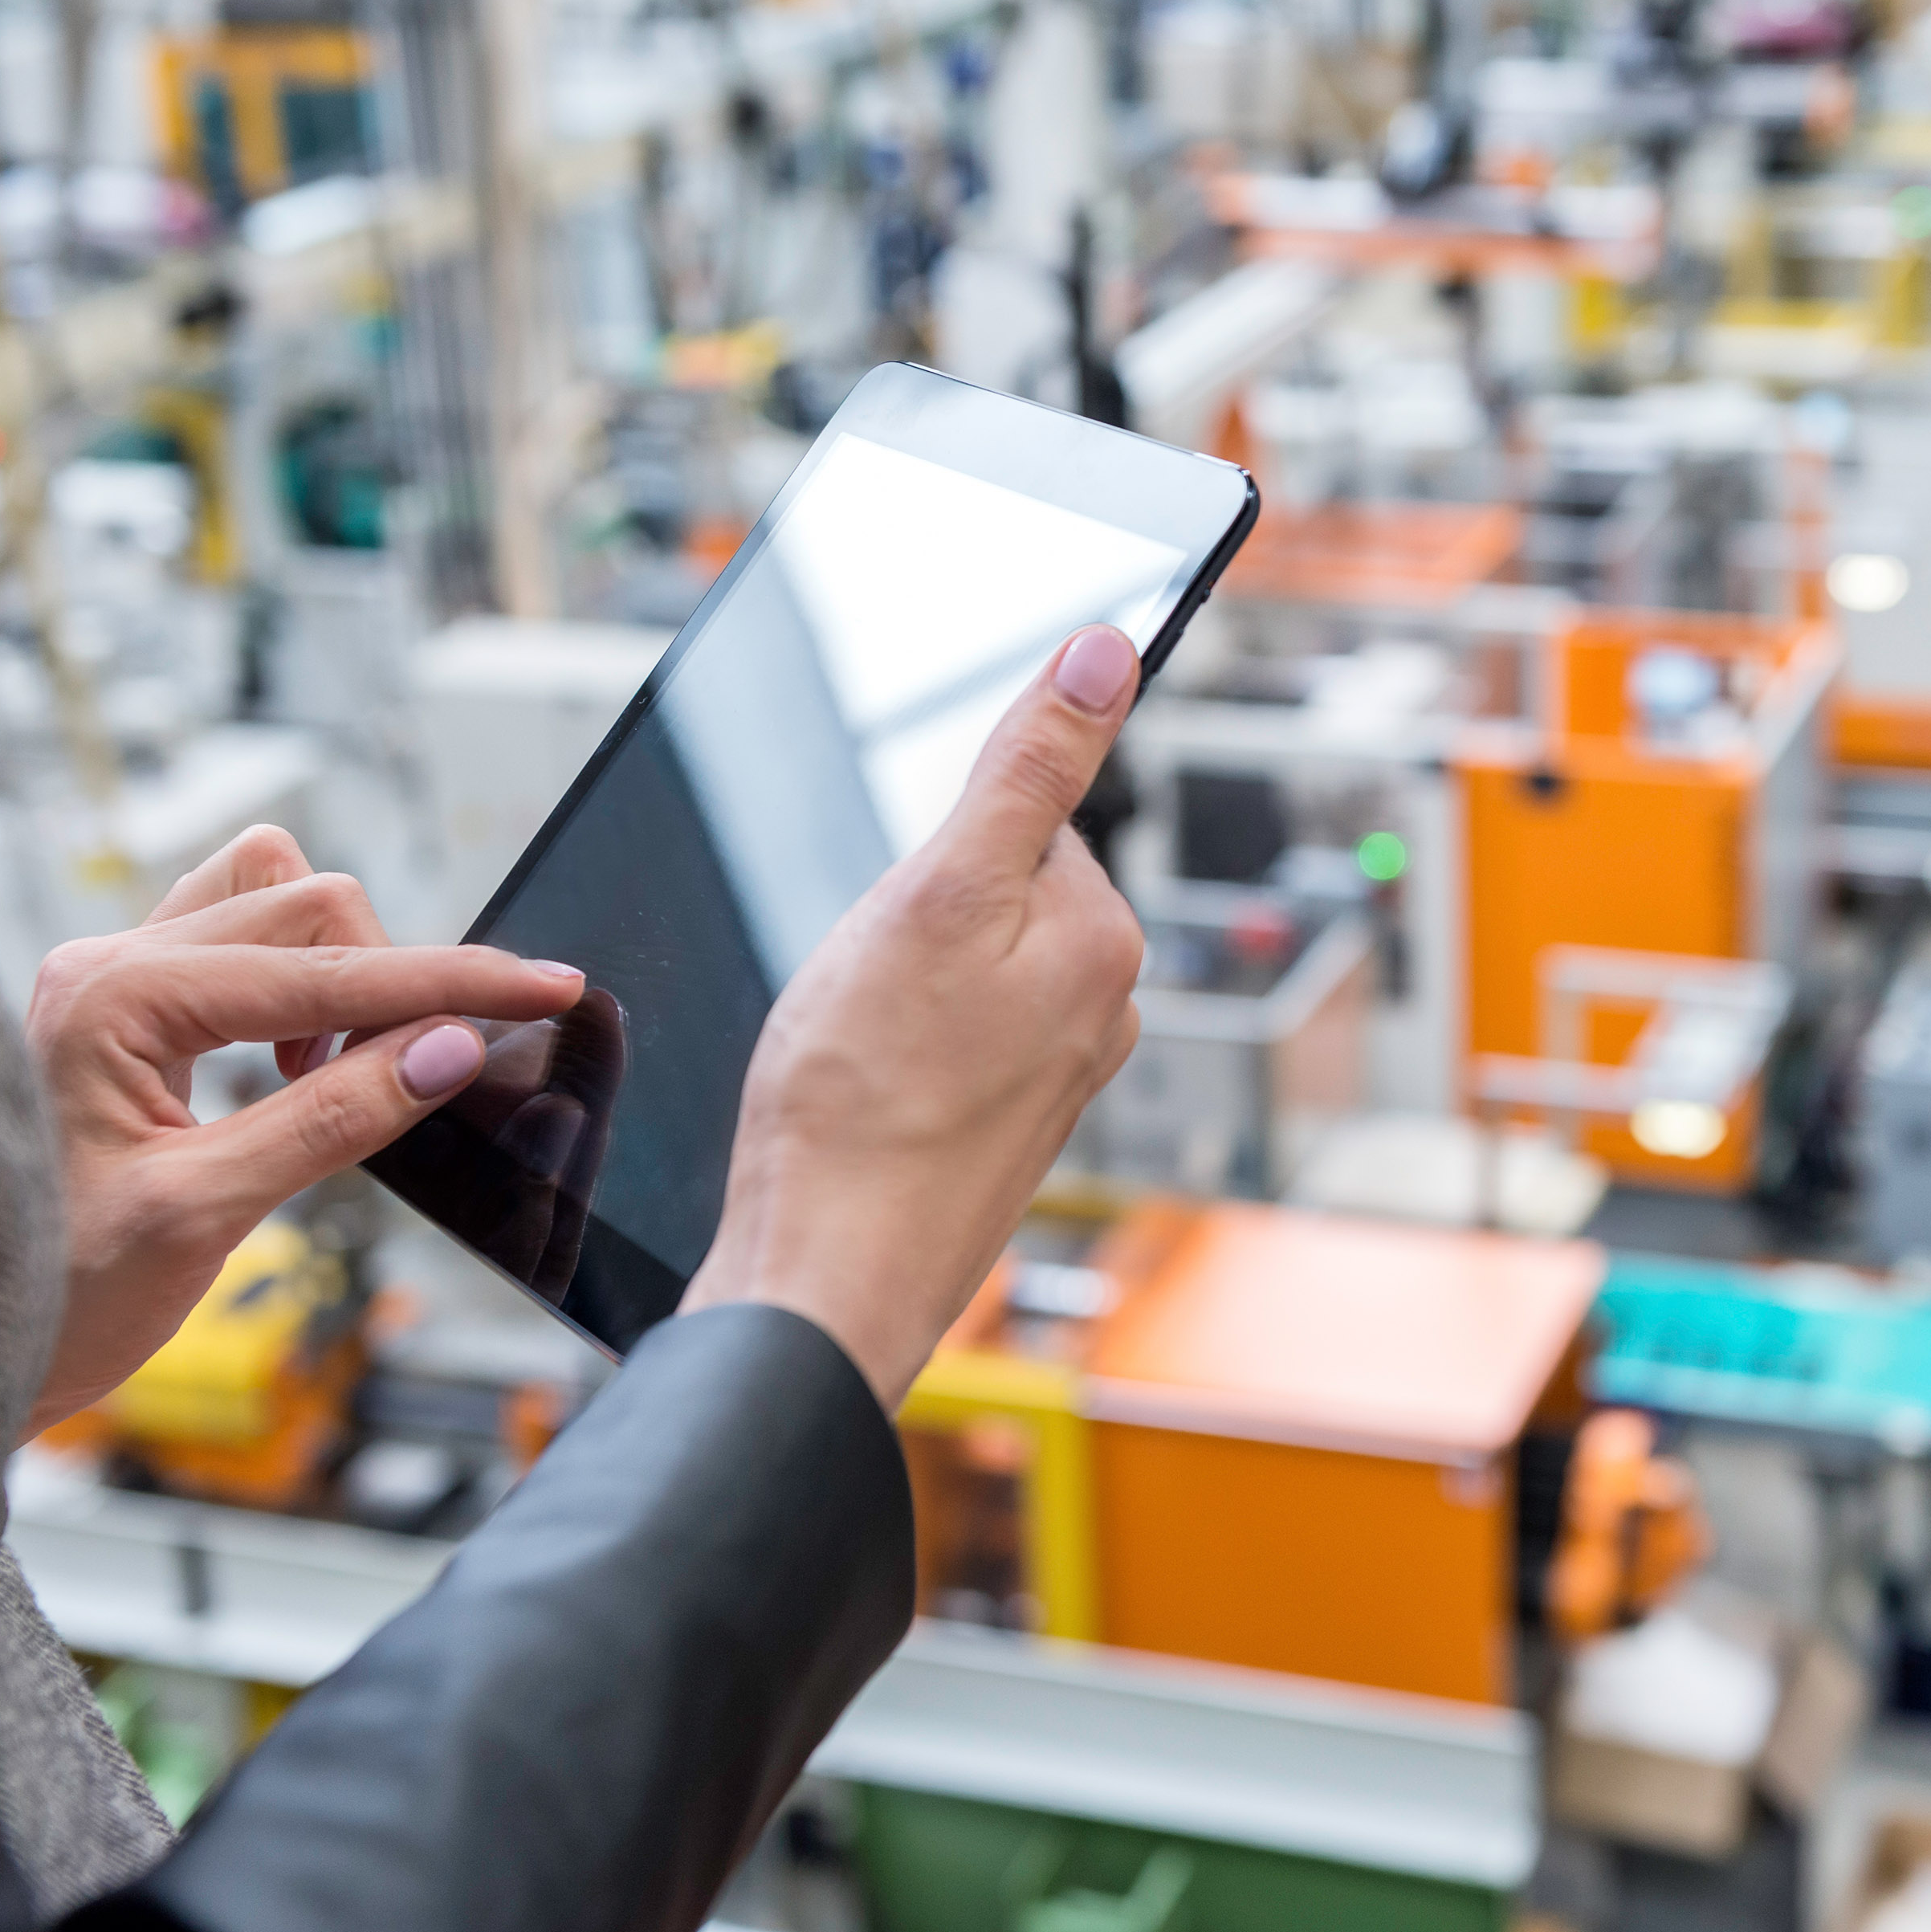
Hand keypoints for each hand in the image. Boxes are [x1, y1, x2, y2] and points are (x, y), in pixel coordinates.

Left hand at [21, 827, 585, 1438]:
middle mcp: (107, 962)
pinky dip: (300, 984)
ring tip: (334, 1076)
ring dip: (339, 969)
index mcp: (114, 999)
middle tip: (420, 1078)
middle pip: (308, 904)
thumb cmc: (56, 1295)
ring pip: (274, 898)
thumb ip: (334, 1119)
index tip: (548, 986)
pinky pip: (241, 939)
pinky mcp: (128, 1005)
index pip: (326, 969)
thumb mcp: (206, 1216)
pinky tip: (297, 1068)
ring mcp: (113, 976)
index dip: (452, 981)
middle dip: (393, 981)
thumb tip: (451, 1048)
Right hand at [681, 625, 1148, 1406]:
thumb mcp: (936, 892)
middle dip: (913, 914)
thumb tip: (1107, 652)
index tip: (893, 913)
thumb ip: (1028, 767)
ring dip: (894, 984)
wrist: (823, 1279)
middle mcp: (1103, 1008)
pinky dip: (890, 1047)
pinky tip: (860, 1091)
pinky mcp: (1003, 1127)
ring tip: (857, 1047)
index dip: (932, 850)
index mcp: (1105, 939)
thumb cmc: (859, 1102)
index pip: (1020, 818)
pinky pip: (941, 1038)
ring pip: (957, 966)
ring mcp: (1056, 1076)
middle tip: (865, 989)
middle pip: (989, 890)